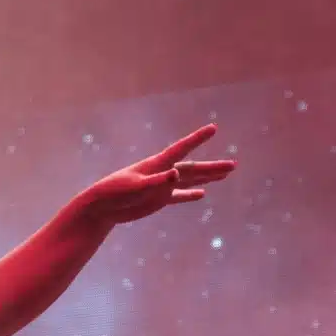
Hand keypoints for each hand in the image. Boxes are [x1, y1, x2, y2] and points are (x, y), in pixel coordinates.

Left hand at [77, 124, 236, 226]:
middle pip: (193, 168)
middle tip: (233, 164)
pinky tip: (202, 194)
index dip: (198, 138)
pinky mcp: (157, 199)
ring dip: (207, 177)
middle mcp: (163, 173)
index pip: (182, 149)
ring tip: (225, 173)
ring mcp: (161, 186)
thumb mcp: (136, 187)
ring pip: (190, 180)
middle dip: (213, 167)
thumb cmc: (115, 192)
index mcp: (157, 165)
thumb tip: (177, 174)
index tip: (213, 128)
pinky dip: (190, 195)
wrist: (101, 207)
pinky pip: (178, 197)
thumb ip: (157, 181)